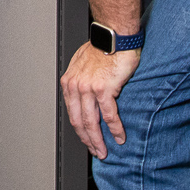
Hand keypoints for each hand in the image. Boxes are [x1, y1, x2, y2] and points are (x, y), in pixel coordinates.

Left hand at [60, 42, 139, 158]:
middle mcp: (75, 86)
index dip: (79, 130)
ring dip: (98, 140)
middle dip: (88, 140)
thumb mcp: (84, 65)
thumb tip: (85, 96)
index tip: (87, 140)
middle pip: (79, 121)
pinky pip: (109, 115)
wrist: (115, 37)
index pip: (72, 113)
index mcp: (69, 82)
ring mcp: (88, 88)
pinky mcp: (104, 89)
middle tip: (96, 152)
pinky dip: (115, 129)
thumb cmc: (103, 49)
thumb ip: (81, 81)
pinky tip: (120, 137)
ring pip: (91, 122)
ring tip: (105, 150)